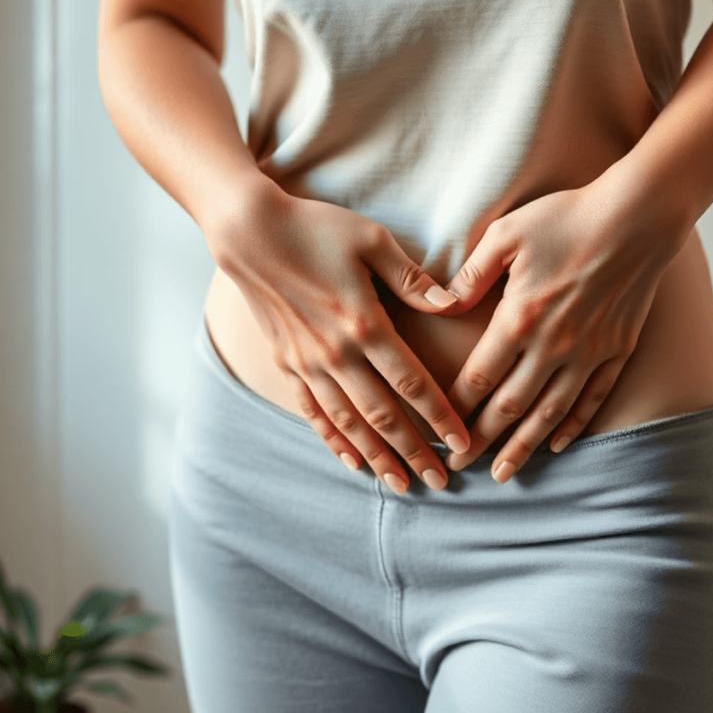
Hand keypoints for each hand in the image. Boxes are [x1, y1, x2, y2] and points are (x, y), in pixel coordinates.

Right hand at [212, 185, 471, 492]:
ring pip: (348, 423)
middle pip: (384, 416)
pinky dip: (333, 440)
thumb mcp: (372, 240)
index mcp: (365, 324)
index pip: (412, 384)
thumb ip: (413, 279)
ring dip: (377, 457)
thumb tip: (452, 303)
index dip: (441, 417)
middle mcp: (336, 354)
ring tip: (401, 485)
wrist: (248, 231)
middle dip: (415, 452)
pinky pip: (313, 412)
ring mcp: (308, 363)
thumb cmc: (315, 228)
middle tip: (441, 482)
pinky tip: (351, 461)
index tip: (463, 443)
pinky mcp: (287, 363)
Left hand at [432, 179, 685, 480]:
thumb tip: (441, 305)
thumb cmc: (567, 217)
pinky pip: (591, 400)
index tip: (437, 430)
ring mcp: (589, 352)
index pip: (477, 379)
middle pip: (509, 407)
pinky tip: (555, 445)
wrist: (639, 215)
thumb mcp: (506, 234)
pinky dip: (571, 426)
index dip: (454, 409)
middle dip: (480, 441)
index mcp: (518, 319)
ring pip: (549, 413)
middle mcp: (553, 345)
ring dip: (523, 447)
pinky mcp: (617, 350)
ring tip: (503, 473)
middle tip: (457, 466)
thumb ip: (471, 276)